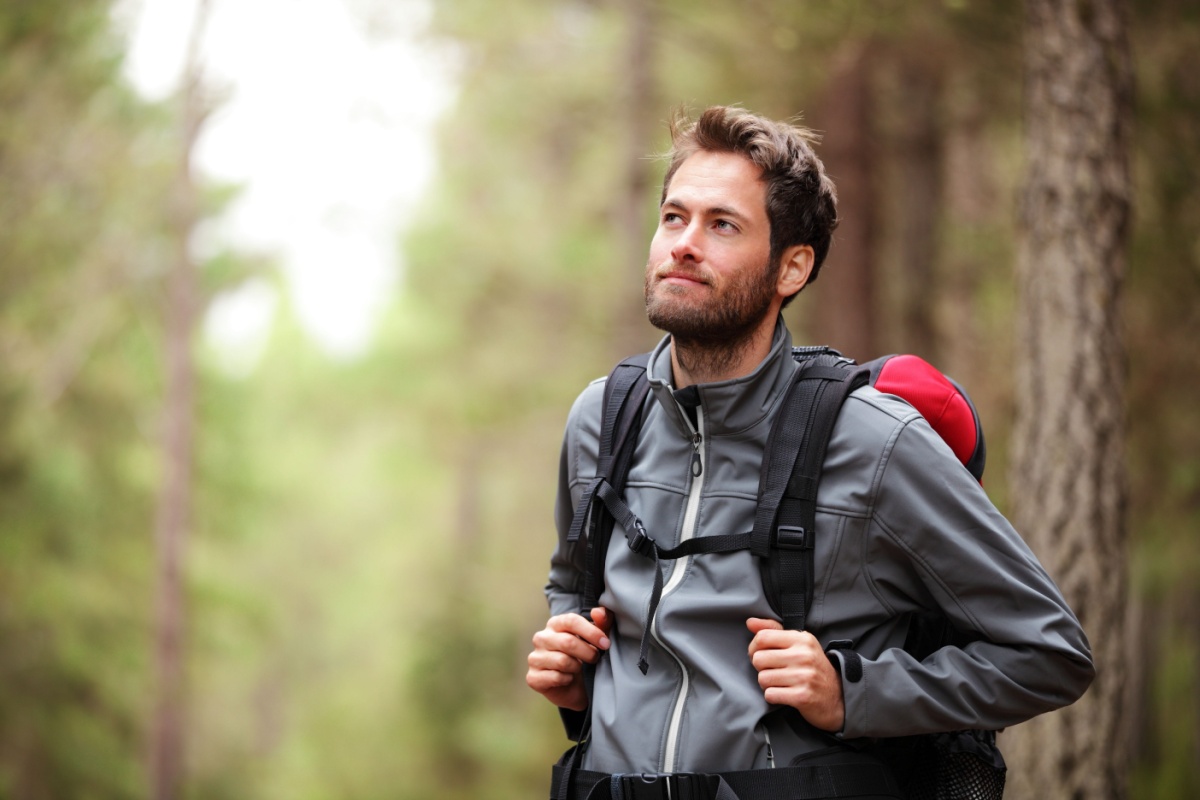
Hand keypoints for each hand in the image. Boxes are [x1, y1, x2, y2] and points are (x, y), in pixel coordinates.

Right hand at [526, 608, 611, 710]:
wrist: (575, 688)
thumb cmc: (585, 657)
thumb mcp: (597, 639)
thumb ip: (602, 622)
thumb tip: (598, 612)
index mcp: (555, 624)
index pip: (571, 620)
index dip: (591, 632)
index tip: (605, 643)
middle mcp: (541, 638)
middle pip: (568, 642)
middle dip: (588, 652)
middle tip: (595, 658)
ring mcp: (535, 657)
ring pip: (562, 661)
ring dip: (577, 667)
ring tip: (579, 668)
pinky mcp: (533, 677)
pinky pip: (556, 677)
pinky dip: (568, 679)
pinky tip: (568, 679)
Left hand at [746, 617, 844, 731]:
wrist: (837, 697)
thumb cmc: (813, 668)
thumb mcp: (799, 644)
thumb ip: (774, 631)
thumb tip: (750, 622)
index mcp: (802, 639)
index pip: (763, 637)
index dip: (754, 647)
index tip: (759, 654)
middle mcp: (804, 655)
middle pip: (758, 659)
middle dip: (761, 668)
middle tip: (773, 671)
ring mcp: (804, 676)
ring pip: (762, 678)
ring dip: (767, 684)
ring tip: (781, 683)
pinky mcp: (802, 696)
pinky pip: (770, 695)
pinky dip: (773, 696)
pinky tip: (784, 694)